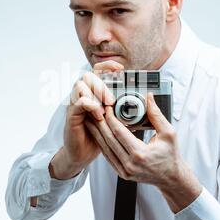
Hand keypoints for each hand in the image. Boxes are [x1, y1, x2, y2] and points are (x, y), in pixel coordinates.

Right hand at [51, 59, 123, 178]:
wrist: (84, 153)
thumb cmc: (99, 135)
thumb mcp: (115, 119)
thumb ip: (125, 108)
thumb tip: (147, 104)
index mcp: (93, 93)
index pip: (97, 71)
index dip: (107, 66)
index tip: (121, 68)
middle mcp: (82, 95)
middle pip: (88, 75)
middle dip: (102, 83)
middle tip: (113, 98)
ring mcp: (75, 104)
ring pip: (80, 86)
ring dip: (96, 93)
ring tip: (107, 105)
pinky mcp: (71, 115)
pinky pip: (78, 103)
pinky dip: (90, 105)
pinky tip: (98, 114)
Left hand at [84, 92, 201, 212]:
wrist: (171, 177)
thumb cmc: (171, 156)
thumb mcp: (168, 133)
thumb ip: (156, 114)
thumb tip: (149, 97)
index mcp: (140, 154)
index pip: (119, 132)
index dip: (111, 118)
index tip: (107, 107)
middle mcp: (130, 164)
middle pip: (109, 140)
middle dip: (100, 123)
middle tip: (95, 111)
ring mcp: (125, 170)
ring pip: (105, 149)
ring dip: (97, 134)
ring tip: (92, 121)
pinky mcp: (122, 173)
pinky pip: (108, 157)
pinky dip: (103, 145)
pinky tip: (99, 135)